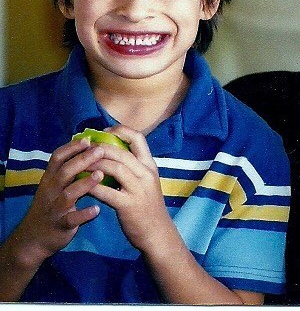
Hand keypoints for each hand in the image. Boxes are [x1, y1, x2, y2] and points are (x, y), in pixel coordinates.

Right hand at [10, 138, 103, 266]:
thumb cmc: (50, 207)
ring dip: (84, 184)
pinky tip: (97, 210)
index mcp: (49, 180)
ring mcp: (54, 209)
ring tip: (101, 175)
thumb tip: (87, 149)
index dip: (71, 148)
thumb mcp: (53, 187)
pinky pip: (72, 219)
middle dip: (82, 160)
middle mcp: (50, 192)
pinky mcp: (61, 225)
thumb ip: (67, 171)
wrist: (33, 239)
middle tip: (100, 151)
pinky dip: (84, 214)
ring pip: (68, 194)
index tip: (88, 139)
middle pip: (64, 172)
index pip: (57, 158)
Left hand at [88, 125, 174, 253]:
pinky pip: (107, 192)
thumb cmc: (148, 206)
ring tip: (79, 164)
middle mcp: (146, 174)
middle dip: (100, 148)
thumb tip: (111, 153)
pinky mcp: (129, 205)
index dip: (120, 131)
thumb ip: (133, 167)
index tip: (103, 132)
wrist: (157, 232)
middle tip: (84, 148)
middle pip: (121, 152)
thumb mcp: (146, 182)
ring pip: (115, 168)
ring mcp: (138, 189)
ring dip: (94, 164)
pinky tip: (82, 185)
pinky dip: (93, 186)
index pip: (138, 138)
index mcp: (149, 165)